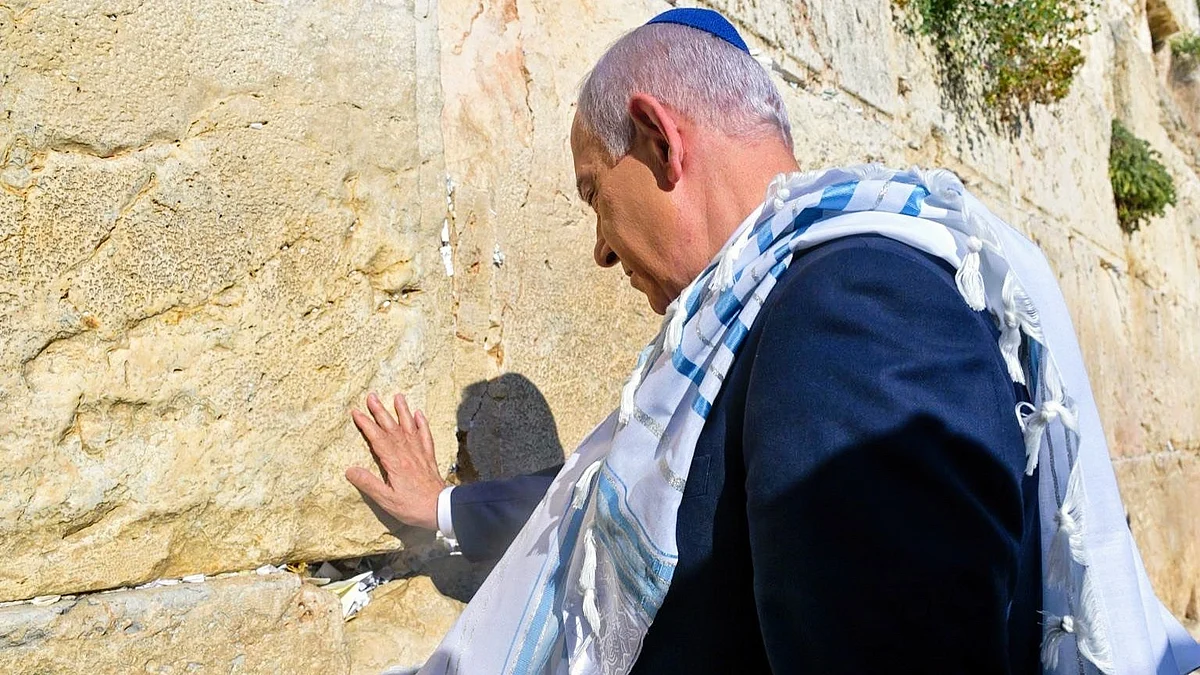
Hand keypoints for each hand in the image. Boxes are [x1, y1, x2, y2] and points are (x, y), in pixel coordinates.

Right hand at [345, 392, 446, 530]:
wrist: (442, 508)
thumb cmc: (413, 507)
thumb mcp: (386, 500)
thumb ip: (368, 484)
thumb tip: (349, 470)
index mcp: (394, 462)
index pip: (377, 438)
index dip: (366, 424)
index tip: (356, 412)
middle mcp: (407, 453)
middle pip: (392, 428)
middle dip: (380, 411)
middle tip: (372, 396)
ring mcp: (420, 453)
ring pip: (409, 428)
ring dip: (403, 411)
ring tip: (398, 397)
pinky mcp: (429, 457)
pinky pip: (426, 436)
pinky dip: (422, 424)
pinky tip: (419, 414)